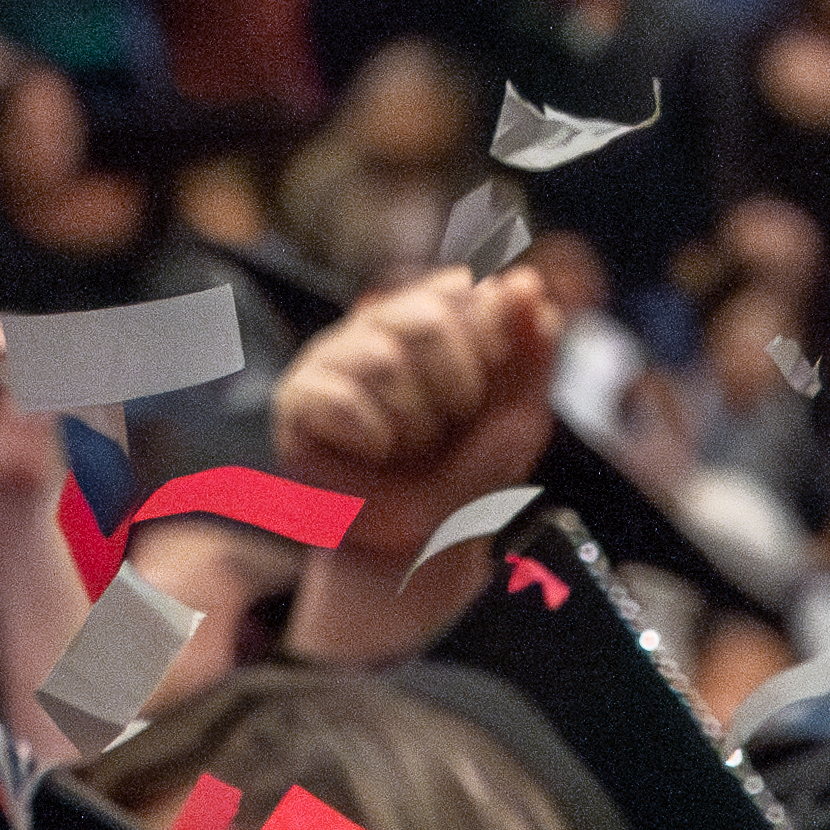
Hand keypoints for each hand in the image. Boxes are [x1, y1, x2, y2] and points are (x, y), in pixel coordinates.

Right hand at [269, 261, 559, 659]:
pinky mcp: (298, 396)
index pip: (467, 286)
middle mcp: (383, 319)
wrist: (422, 547)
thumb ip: (531, 348)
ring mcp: (336, 354)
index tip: (492, 390)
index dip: (491, 341)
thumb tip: (528, 283)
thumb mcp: (520, 414)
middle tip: (449, 427)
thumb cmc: (469, 472)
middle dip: (456, 390)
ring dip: (415, 424)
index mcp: (439, 311)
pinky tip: (374, 453)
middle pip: (426, 319)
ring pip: (383, 362)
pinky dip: (374, 441)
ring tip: (410, 446)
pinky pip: (344, 401)